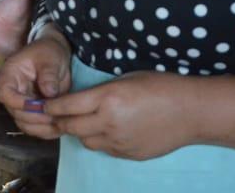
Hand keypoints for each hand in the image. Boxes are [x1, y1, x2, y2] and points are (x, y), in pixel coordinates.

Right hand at [0, 32, 71, 139]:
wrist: (55, 56)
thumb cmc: (48, 52)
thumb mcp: (49, 57)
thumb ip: (48, 74)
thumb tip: (49, 92)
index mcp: (9, 76)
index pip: (6, 94)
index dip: (20, 103)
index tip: (40, 105)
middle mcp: (12, 94)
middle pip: (17, 114)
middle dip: (37, 117)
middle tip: (56, 115)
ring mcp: (22, 106)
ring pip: (26, 125)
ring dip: (44, 128)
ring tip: (62, 122)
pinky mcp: (33, 114)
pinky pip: (37, 128)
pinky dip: (49, 131)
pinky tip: (62, 126)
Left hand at [44, 71, 194, 159]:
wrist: (190, 111)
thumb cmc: (160, 86)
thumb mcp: (126, 79)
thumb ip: (101, 91)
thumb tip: (81, 101)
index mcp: (107, 98)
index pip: (67, 106)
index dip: (51, 106)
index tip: (44, 104)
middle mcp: (109, 122)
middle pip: (70, 126)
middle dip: (60, 121)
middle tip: (56, 115)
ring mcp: (118, 141)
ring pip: (85, 140)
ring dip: (80, 131)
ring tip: (85, 121)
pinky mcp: (128, 154)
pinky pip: (104, 149)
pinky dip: (100, 140)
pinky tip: (109, 130)